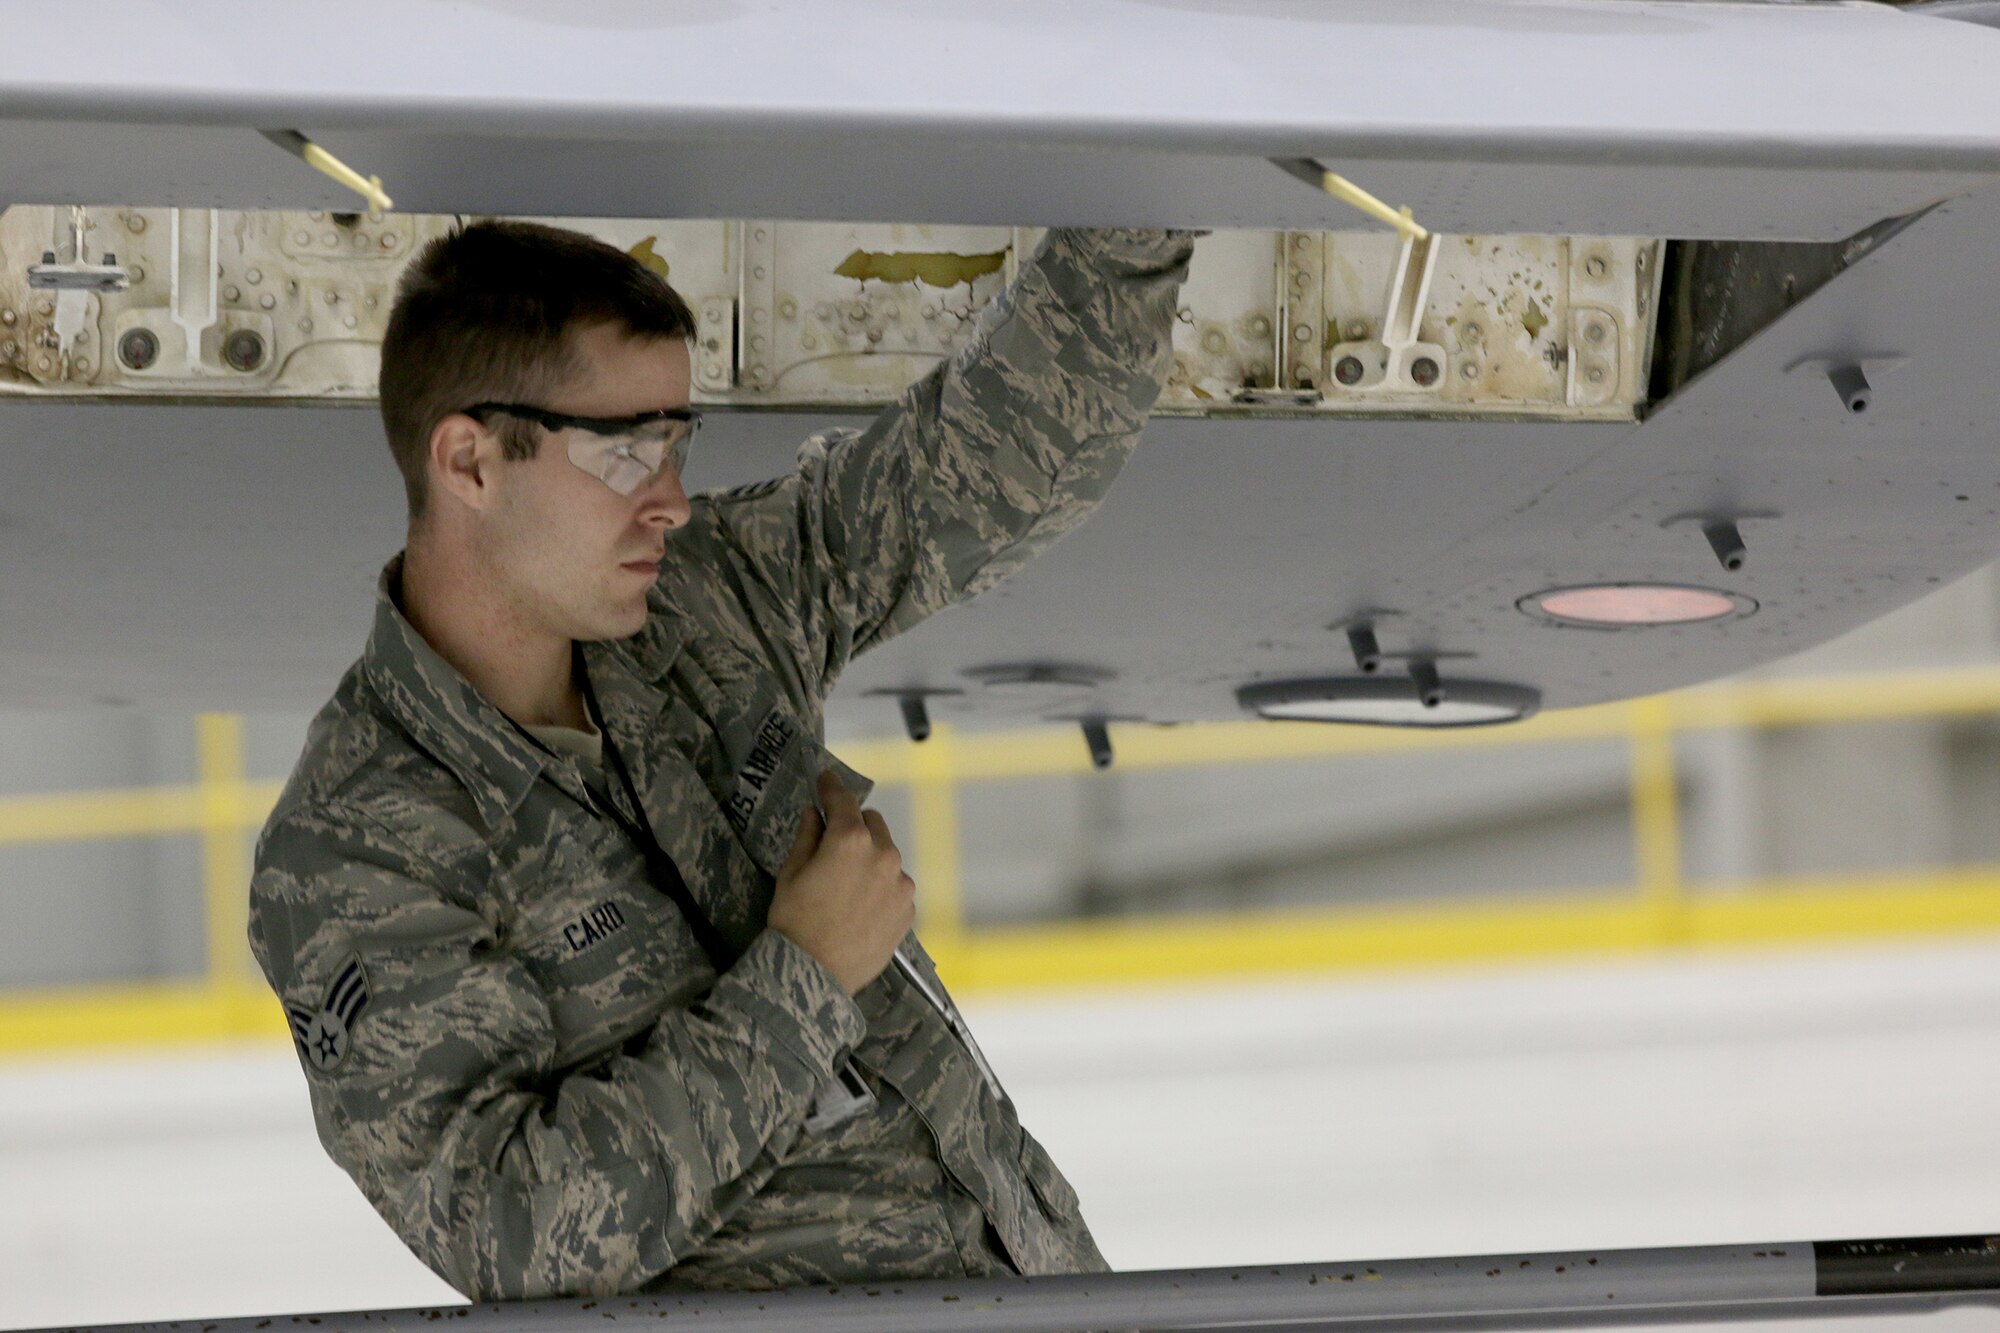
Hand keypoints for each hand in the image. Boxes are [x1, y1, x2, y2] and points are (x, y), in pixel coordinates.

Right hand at [766, 770, 915, 994]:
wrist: (813, 975)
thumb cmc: (794, 921)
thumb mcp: (791, 874)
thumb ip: (807, 837)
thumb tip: (814, 813)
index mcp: (851, 840)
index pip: (843, 801)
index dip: (831, 787)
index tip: (825, 778)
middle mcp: (884, 855)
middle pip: (872, 824)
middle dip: (853, 827)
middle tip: (832, 843)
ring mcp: (901, 884)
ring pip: (886, 856)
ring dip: (870, 858)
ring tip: (846, 885)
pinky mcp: (908, 909)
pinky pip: (894, 885)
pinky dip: (881, 887)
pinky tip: (860, 907)